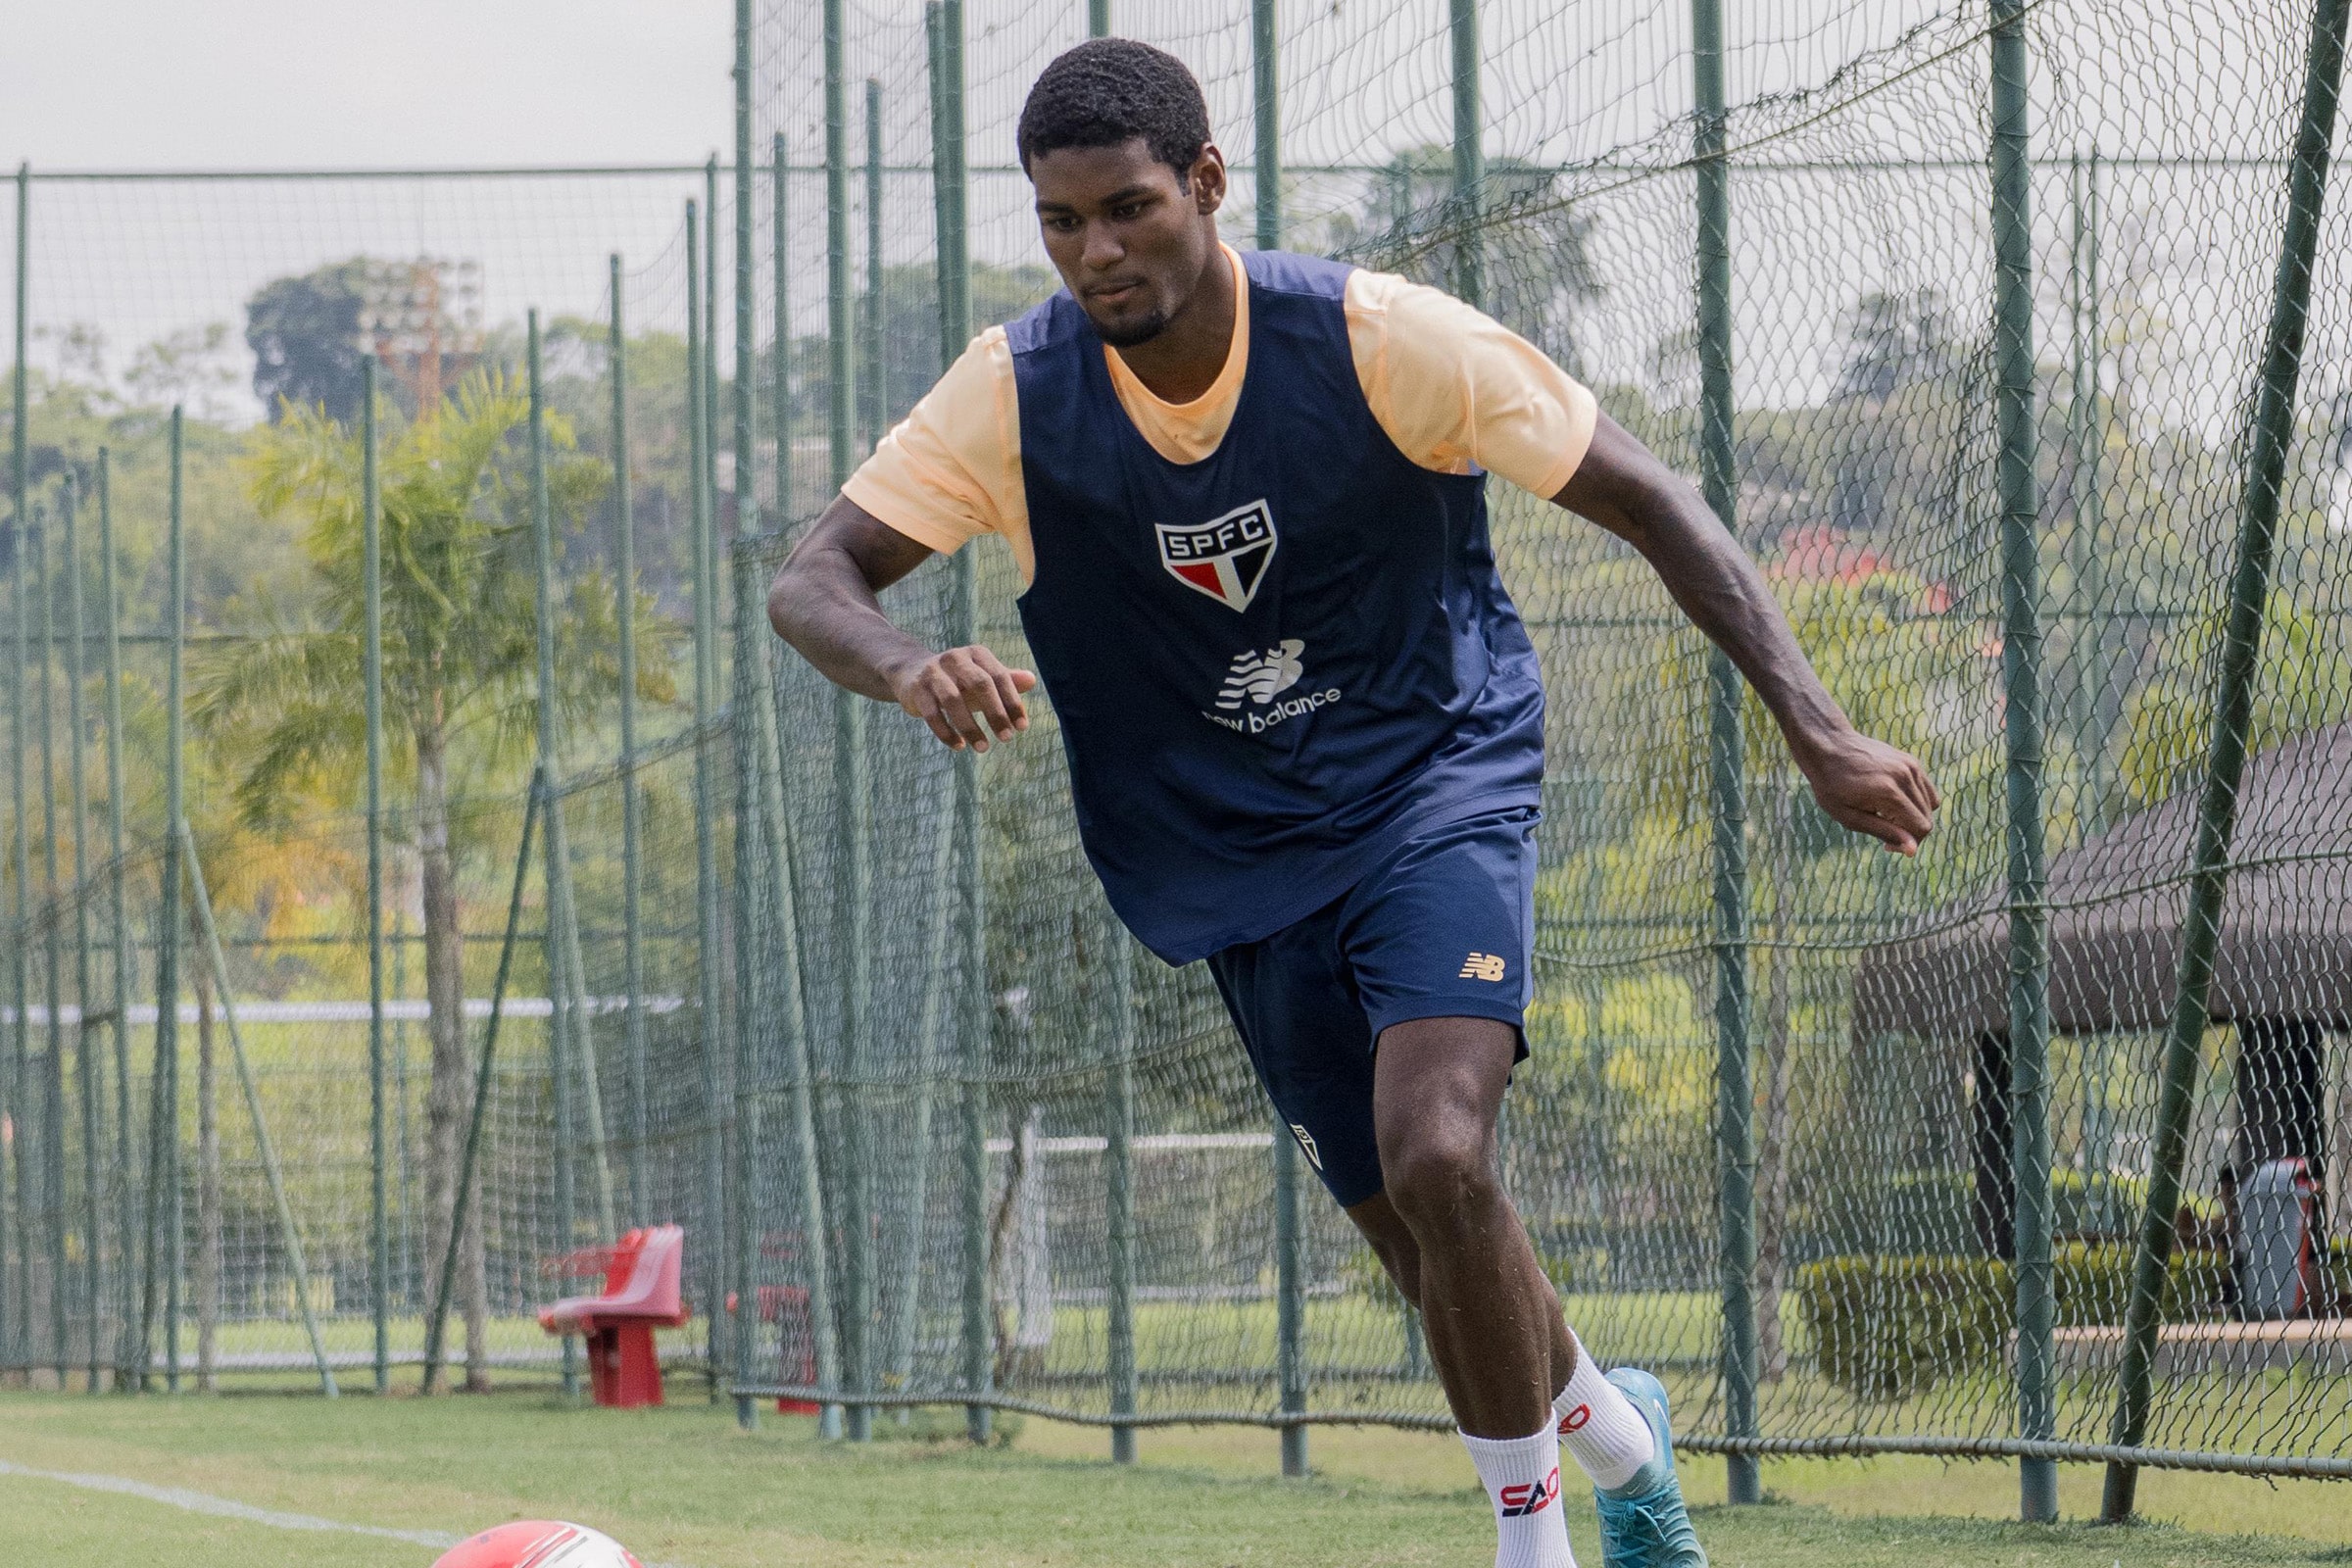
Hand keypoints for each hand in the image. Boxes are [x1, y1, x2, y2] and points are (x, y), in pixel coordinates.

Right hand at [888, 644, 1037, 752]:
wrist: (912, 672)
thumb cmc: (957, 679)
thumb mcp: (982, 678)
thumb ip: (1006, 681)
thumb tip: (1032, 680)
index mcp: (976, 654)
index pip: (999, 676)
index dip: (1012, 702)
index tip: (1021, 728)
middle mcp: (955, 658)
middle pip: (979, 684)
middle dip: (995, 713)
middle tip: (1007, 738)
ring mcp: (933, 672)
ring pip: (953, 700)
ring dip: (970, 727)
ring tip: (982, 748)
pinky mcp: (916, 689)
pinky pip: (932, 713)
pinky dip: (946, 732)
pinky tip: (958, 746)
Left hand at [1794, 728, 1939, 855]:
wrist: (1828, 746)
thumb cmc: (1832, 785)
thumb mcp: (1849, 816)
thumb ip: (1884, 832)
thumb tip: (1913, 850)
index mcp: (1889, 792)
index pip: (1921, 828)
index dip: (1908, 843)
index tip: (1886, 846)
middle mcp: (1905, 776)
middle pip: (1927, 818)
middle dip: (1910, 832)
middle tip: (1883, 832)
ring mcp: (1911, 766)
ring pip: (1931, 805)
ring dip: (1913, 817)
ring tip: (1886, 815)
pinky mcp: (1911, 761)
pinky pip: (1927, 790)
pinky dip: (1916, 802)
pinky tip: (1892, 802)